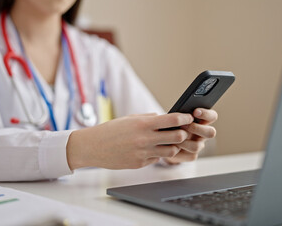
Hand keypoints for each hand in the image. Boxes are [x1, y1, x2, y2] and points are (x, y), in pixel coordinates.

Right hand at [66, 113, 192, 169]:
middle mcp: (145, 139)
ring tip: (168, 142)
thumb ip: (149, 119)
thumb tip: (165, 118)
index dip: (184, 118)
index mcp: (143, 124)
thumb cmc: (111, 130)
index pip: (172, 119)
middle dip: (183, 134)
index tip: (189, 117)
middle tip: (182, 131)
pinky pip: (156, 159)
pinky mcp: (140, 164)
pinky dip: (157, 154)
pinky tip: (151, 150)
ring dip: (173, 146)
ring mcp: (143, 153)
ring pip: (170, 151)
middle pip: (177, 137)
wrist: (93, 147)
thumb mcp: (130, 119)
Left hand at [164, 108, 217, 163]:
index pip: (212, 116)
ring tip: (174, 138)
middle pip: (211, 133)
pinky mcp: (192, 155)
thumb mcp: (175, 118)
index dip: (206, 114)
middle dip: (197, 128)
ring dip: (185, 142)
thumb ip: (181, 115)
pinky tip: (171, 147)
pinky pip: (189, 155)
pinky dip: (179, 151)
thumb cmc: (172, 124)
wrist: (163, 141)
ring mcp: (199, 145)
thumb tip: (180, 114)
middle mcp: (204, 134)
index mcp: (203, 121)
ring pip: (197, 146)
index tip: (195, 112)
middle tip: (183, 125)